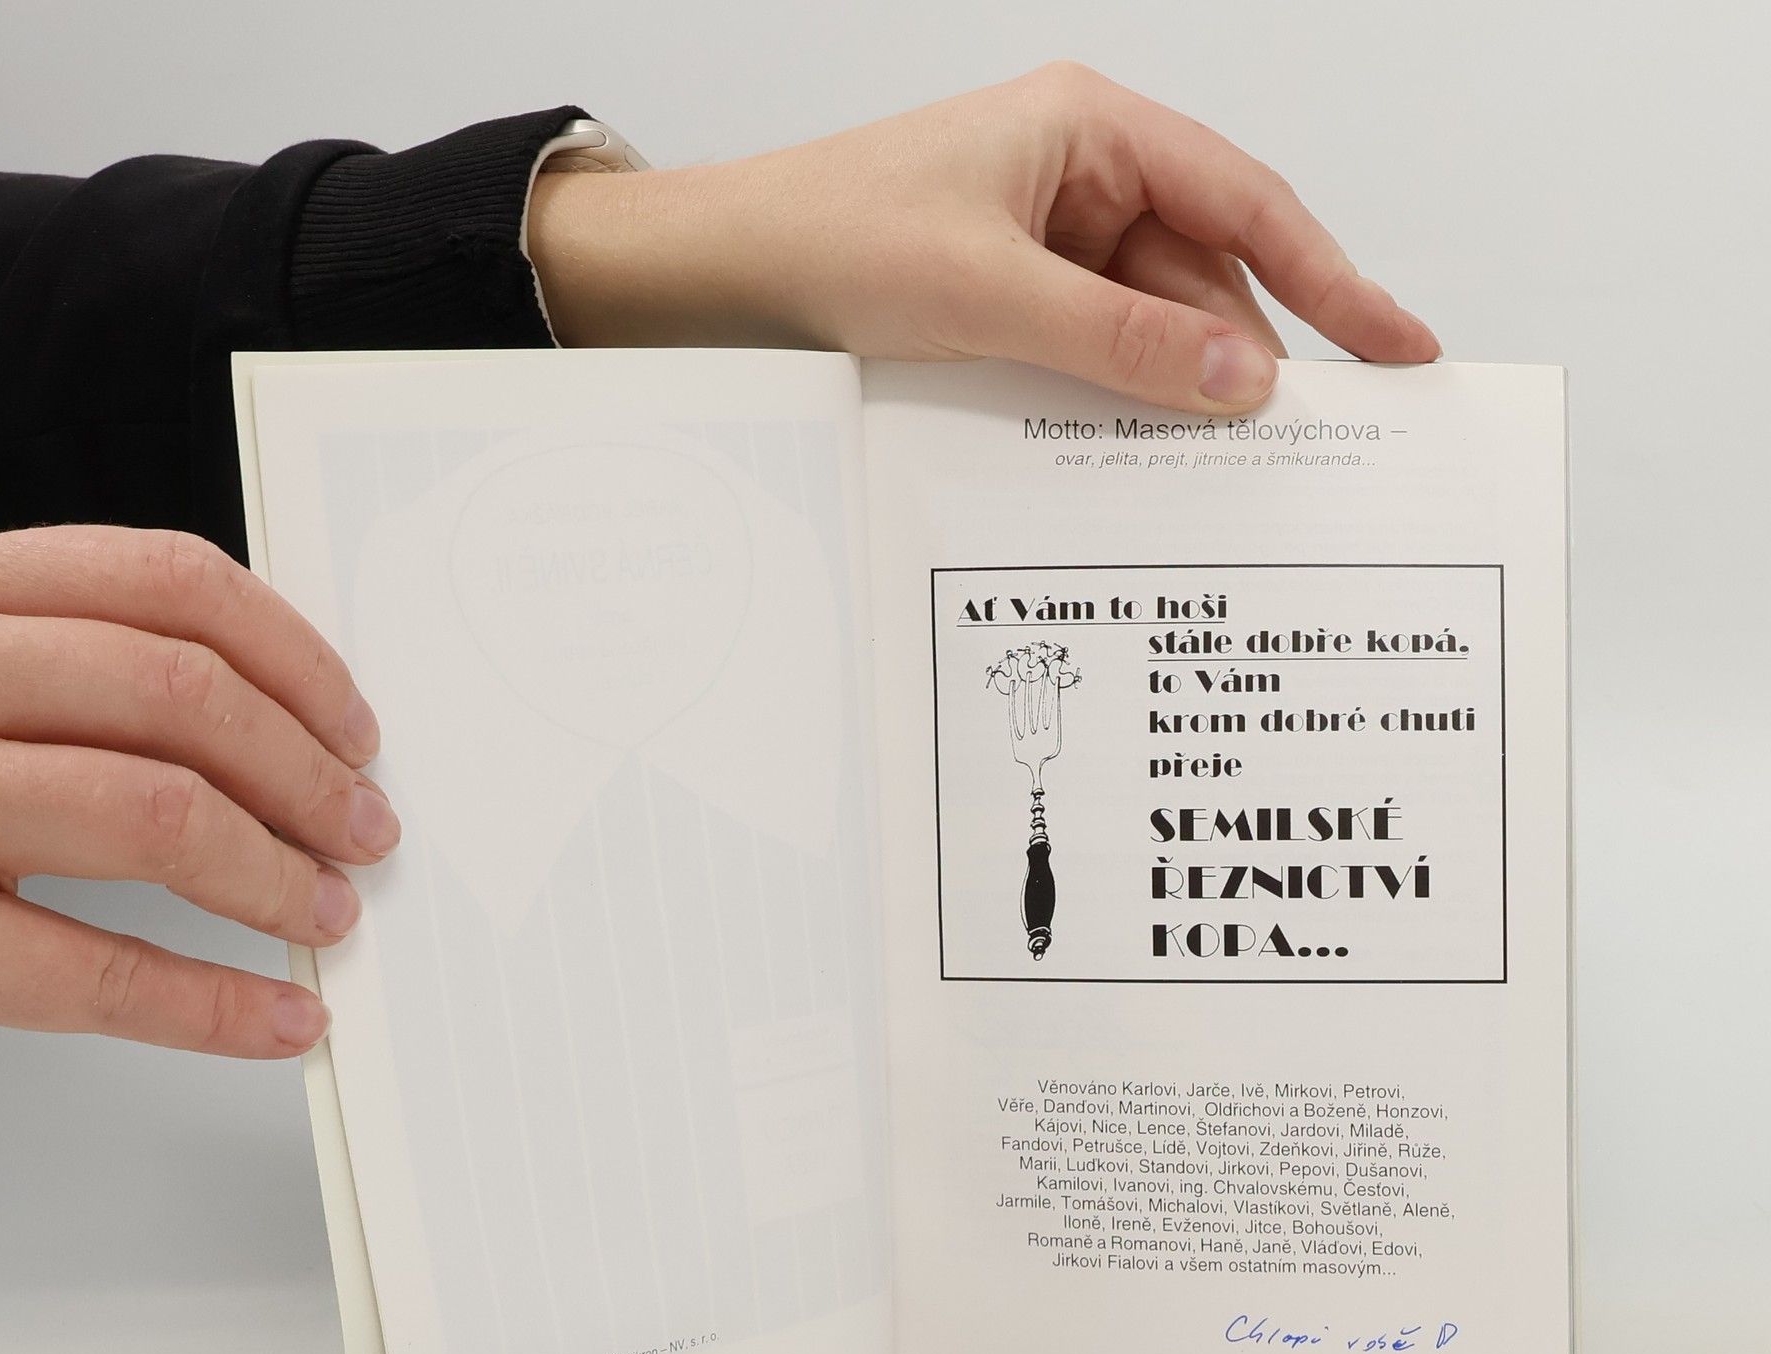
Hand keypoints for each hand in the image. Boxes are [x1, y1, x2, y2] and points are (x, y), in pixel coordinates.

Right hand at [0, 527, 397, 1057]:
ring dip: (280, 877)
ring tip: (326, 913)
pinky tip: (280, 1018)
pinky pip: (104, 973)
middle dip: (310, 774)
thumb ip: (59, 665)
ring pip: (163, 820)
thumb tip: (272, 727)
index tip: (353, 725)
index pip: (168, 582)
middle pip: (186, 697)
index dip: (295, 657)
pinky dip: (219, 1006)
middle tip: (361, 830)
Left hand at [528, 64, 1438, 411]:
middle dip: (1252, 354)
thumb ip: (1121, 340)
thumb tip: (1241, 378)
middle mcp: (1079, 175)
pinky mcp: (1012, 298)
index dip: (1333, 279)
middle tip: (1314, 444)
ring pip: (1154, 320)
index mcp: (1089, 129)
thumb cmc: (826, 240)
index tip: (1399, 344)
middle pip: (1207, 271)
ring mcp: (1046, 240)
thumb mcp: (988, 295)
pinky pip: (1097, 348)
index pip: (1245, 204)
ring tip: (1226, 463)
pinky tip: (1139, 447)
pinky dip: (1122, 396)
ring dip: (1181, 386)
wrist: (716, 278)